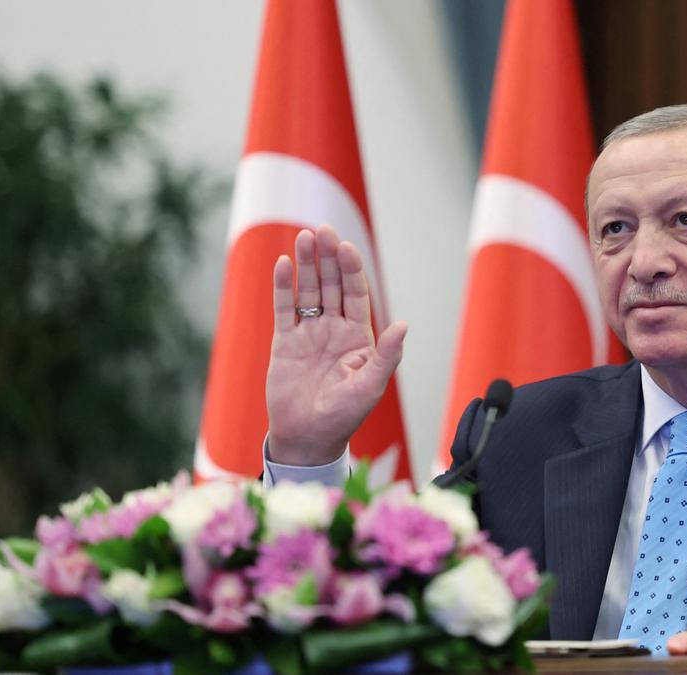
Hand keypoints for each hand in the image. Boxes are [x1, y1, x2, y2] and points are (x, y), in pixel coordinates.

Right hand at [265, 224, 405, 464]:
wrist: (307, 437)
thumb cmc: (344, 416)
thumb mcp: (370, 386)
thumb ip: (387, 355)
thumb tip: (403, 325)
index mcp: (359, 337)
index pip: (356, 294)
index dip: (352, 270)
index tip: (346, 247)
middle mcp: (334, 329)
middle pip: (332, 284)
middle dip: (328, 257)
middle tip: (323, 229)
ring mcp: (309, 333)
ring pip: (308, 290)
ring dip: (307, 264)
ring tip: (304, 236)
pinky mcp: (285, 342)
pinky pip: (284, 308)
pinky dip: (283, 286)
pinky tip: (283, 263)